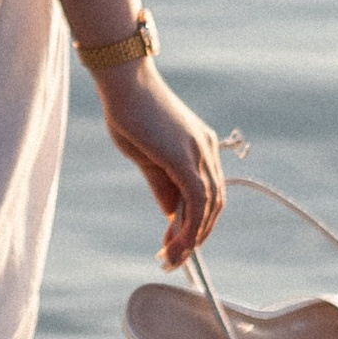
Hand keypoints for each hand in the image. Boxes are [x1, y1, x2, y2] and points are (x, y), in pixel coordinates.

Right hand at [96, 62, 222, 268]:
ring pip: (208, 205)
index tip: (176, 241)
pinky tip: (176, 242)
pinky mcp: (186, 156)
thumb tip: (171, 213)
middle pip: (214, 202)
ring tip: (173, 257)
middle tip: (176, 257)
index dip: (196, 220)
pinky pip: (197, 199)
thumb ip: (161, 183)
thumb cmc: (129, 110)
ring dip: (193, 236)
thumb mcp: (146, 154)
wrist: (123, 81)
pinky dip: (190, 225)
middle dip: (197, 234)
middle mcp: (207, 148)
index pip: (208, 192)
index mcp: (201, 145)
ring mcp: (200, 150)